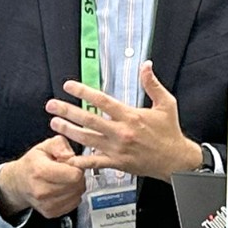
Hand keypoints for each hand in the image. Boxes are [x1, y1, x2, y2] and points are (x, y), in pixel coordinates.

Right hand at [0, 135, 85, 219]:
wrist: (18, 183)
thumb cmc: (32, 163)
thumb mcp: (44, 146)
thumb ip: (60, 145)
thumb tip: (70, 156)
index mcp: (41, 171)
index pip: (74, 175)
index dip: (77, 167)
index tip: (71, 163)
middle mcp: (42, 191)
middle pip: (77, 185)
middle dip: (77, 176)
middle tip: (67, 171)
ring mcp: (46, 205)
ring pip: (77, 195)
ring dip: (75, 186)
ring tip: (64, 179)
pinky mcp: (50, 213)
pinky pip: (73, 204)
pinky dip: (72, 196)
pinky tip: (63, 189)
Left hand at [50, 61, 200, 181]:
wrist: (175, 160)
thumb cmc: (170, 132)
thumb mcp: (166, 103)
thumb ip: (152, 84)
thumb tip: (146, 65)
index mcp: (131, 116)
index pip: (102, 101)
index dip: (83, 92)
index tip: (69, 86)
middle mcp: (121, 132)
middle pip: (88, 119)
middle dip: (67, 111)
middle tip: (51, 105)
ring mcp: (117, 149)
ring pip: (87, 139)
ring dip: (68, 131)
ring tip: (54, 124)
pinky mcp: (117, 163)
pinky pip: (94, 162)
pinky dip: (80, 161)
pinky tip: (68, 157)